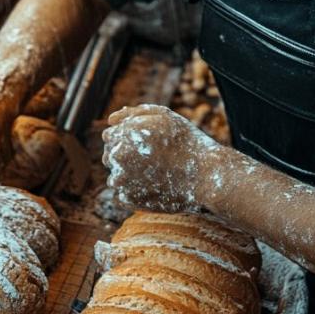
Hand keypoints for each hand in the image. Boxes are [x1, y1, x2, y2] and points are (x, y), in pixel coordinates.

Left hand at [101, 104, 224, 213]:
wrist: (205, 177)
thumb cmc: (186, 142)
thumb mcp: (163, 116)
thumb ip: (133, 114)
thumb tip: (110, 121)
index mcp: (123, 135)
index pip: (109, 136)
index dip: (127, 138)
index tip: (146, 143)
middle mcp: (118, 157)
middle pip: (109, 156)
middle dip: (126, 156)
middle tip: (153, 159)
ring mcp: (122, 180)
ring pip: (116, 176)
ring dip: (129, 175)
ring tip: (155, 174)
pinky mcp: (128, 199)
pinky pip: (123, 194)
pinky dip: (136, 191)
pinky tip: (155, 187)